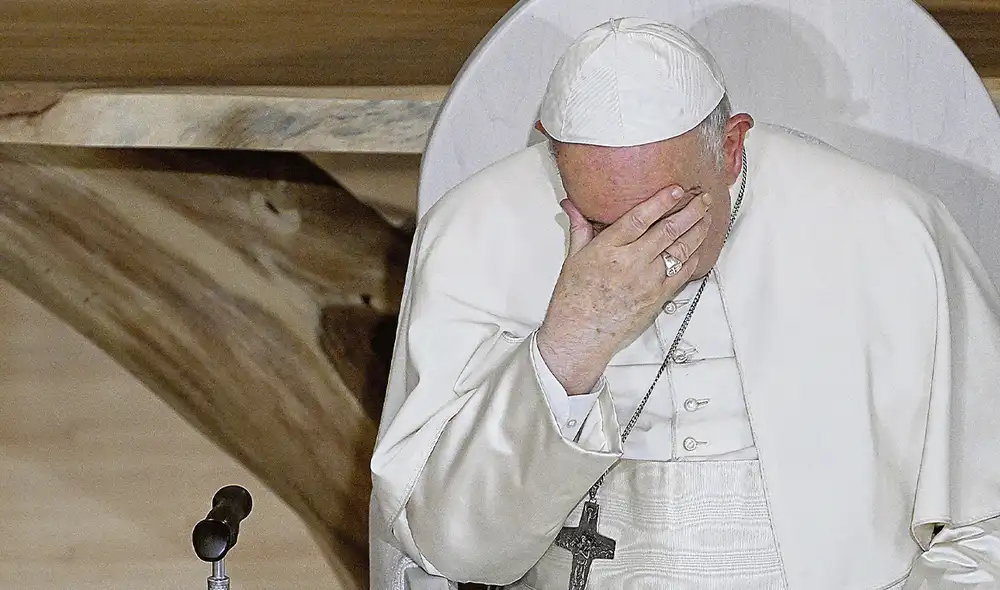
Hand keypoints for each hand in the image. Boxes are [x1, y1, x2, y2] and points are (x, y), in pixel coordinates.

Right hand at [536, 186, 711, 393]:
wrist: (580, 335)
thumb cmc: (573, 298)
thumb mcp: (573, 258)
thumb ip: (580, 227)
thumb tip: (571, 204)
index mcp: (607, 249)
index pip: (640, 218)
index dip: (661, 201)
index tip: (676, 189)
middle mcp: (631, 263)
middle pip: (668, 231)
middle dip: (690, 211)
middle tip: (702, 197)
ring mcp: (648, 281)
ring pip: (681, 250)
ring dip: (698, 231)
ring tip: (707, 216)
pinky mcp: (658, 298)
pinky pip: (682, 274)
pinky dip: (693, 258)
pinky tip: (699, 247)